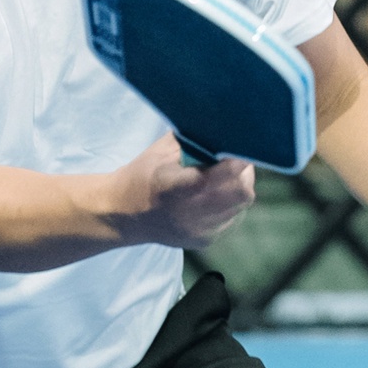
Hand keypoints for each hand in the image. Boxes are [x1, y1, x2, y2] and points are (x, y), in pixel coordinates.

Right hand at [115, 132, 255, 247]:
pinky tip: (217, 195)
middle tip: (236, 159)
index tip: (241, 145)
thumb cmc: (142, 175)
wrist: (123, 215)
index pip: (212, 178)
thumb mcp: (160, 151)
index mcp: (171, 186)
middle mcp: (186, 213)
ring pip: (240, 205)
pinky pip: (233, 217)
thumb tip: (223, 127)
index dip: (234, 161)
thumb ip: (192, 139)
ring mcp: (197, 230)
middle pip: (239, 193)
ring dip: (239, 187)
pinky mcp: (204, 240)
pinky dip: (232, 203)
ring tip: (226, 176)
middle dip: (244, 172)